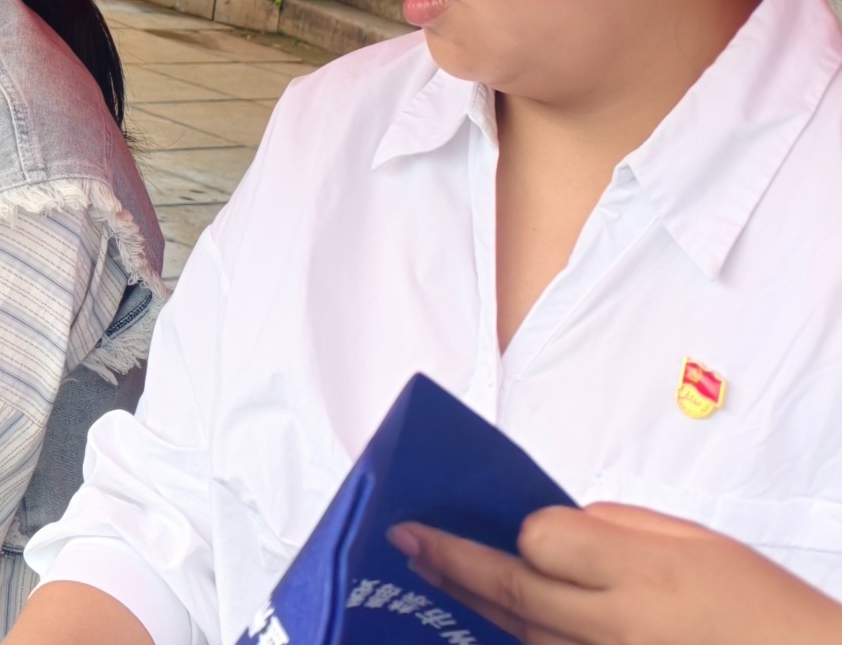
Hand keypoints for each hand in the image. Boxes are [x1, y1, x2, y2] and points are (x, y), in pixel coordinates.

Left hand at [393, 504, 841, 644]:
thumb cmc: (755, 601)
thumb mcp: (692, 543)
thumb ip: (613, 531)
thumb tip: (547, 532)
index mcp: (641, 573)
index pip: (541, 541)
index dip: (526, 531)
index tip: (520, 526)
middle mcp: (616, 628)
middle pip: (512, 590)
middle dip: (450, 562)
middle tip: (404, 537)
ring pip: (522, 637)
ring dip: (472, 606)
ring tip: (429, 576)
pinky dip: (515, 640)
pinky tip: (485, 622)